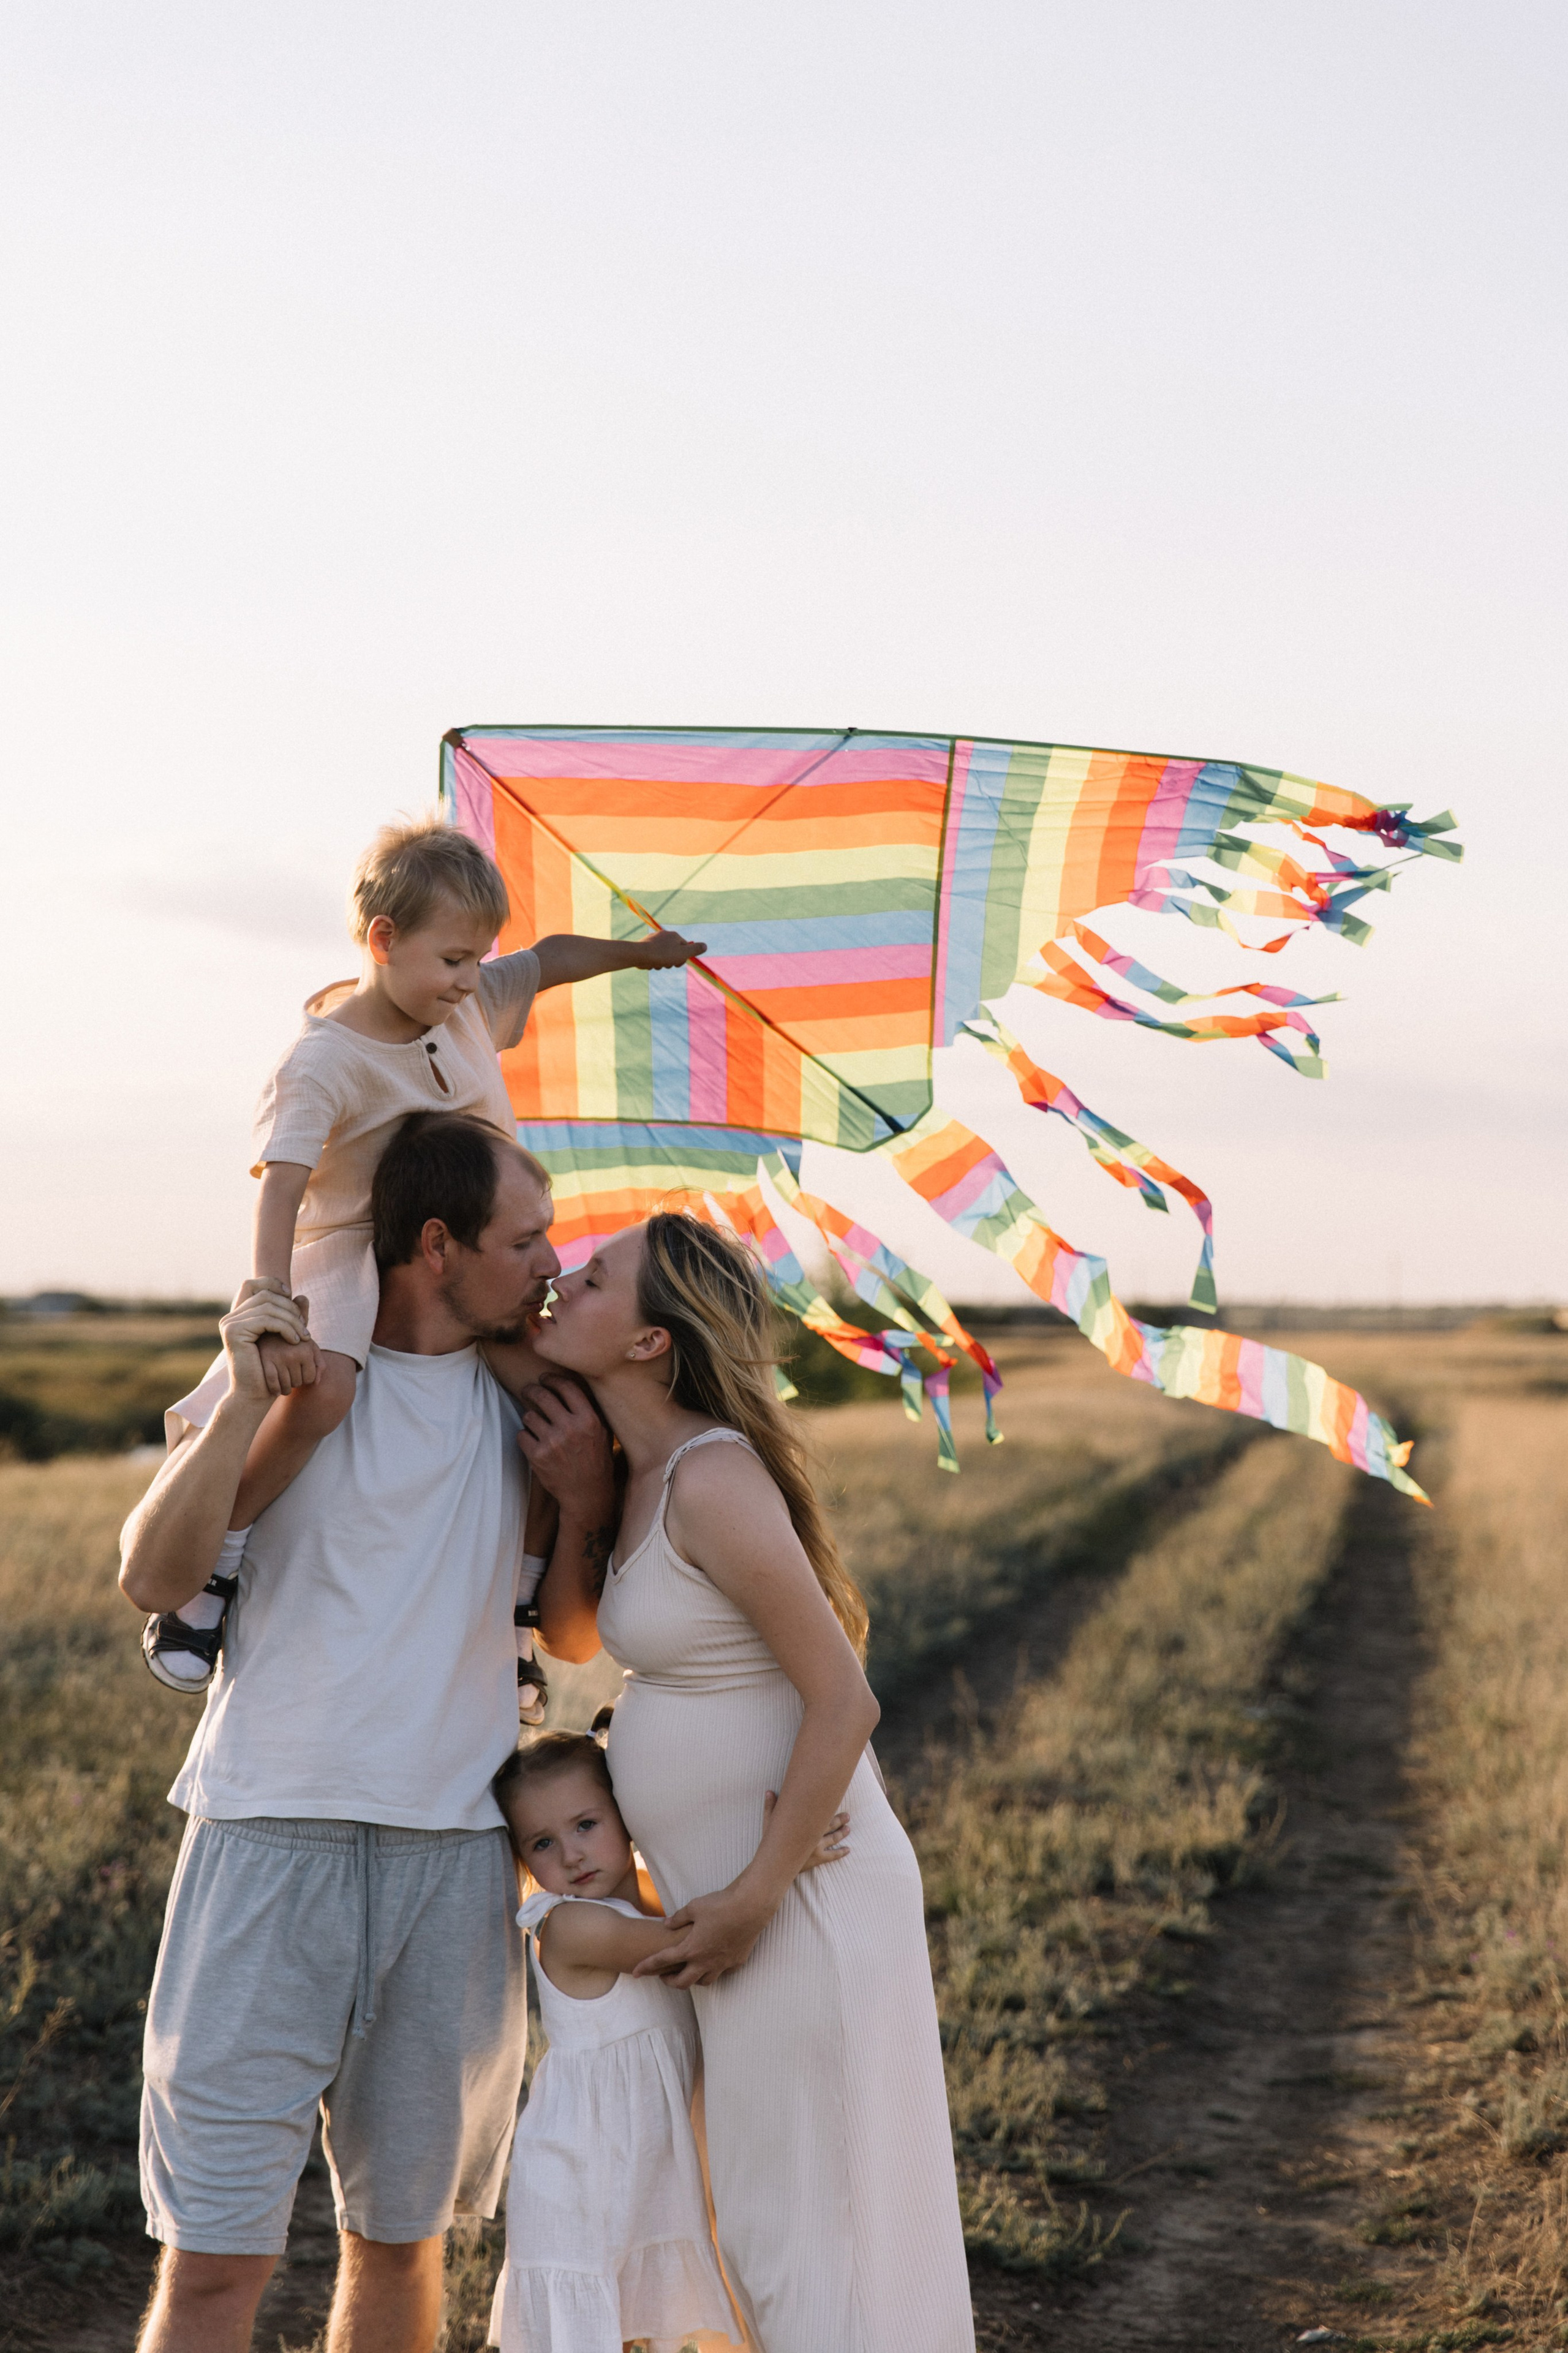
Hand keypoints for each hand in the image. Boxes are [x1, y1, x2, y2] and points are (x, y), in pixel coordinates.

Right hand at [218, 1286, 310, 1409]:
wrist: (254, 1394)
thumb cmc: (271, 1369)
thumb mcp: (284, 1337)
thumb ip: (292, 1317)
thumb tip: (302, 1296)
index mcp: (238, 1316)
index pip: (253, 1285)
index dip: (273, 1284)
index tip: (292, 1298)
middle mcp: (230, 1317)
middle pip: (265, 1295)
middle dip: (290, 1308)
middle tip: (305, 1327)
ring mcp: (230, 1323)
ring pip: (268, 1306)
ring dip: (292, 1320)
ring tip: (304, 1337)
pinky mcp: (234, 1332)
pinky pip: (266, 1319)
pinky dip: (285, 1327)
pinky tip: (296, 1341)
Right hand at [256, 1328, 322, 1397]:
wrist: (270, 1330)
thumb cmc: (293, 1342)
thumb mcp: (310, 1347)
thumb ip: (319, 1364)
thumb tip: (316, 1383)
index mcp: (306, 1351)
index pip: (310, 1379)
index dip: (305, 1378)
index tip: (300, 1373)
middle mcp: (293, 1354)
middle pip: (297, 1383)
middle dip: (295, 1381)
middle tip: (289, 1375)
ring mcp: (278, 1358)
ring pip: (285, 1385)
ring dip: (285, 1388)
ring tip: (283, 1382)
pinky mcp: (264, 1360)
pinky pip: (272, 1383)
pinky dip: (275, 1390)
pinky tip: (275, 1390)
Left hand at [515, 1376, 615, 1519]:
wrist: (586, 1494)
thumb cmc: (596, 1460)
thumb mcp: (602, 1432)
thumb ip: (590, 1410)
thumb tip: (572, 1385)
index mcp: (589, 1420)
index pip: (566, 1387)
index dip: (552, 1379)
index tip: (545, 1378)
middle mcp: (570, 1428)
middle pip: (543, 1396)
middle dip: (532, 1390)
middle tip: (528, 1390)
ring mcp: (552, 1442)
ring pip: (529, 1415)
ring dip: (529, 1417)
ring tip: (534, 1422)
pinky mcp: (538, 1457)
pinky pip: (521, 1435)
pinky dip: (525, 1436)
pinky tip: (532, 1441)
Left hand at [630, 1880, 773, 1987]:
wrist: (751, 1906)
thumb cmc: (721, 1904)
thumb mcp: (694, 1907)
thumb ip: (678, 1918)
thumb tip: (666, 1924)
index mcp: (691, 1948)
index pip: (663, 1961)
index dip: (647, 1967)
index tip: (635, 1972)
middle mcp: (705, 1961)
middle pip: (683, 1983)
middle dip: (669, 1982)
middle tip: (663, 1976)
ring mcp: (722, 1963)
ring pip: (704, 1982)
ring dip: (692, 1979)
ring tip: (688, 1971)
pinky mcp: (737, 1961)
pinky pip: (723, 1972)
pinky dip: (715, 1970)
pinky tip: (714, 1962)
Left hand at [634, 928, 706, 968]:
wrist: (640, 954)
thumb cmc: (663, 954)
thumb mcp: (682, 953)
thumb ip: (694, 950)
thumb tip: (705, 946)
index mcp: (674, 935)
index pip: (685, 947)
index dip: (683, 958)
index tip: (677, 962)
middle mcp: (664, 935)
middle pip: (674, 951)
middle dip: (671, 961)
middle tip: (666, 964)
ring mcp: (654, 939)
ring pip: (663, 955)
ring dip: (662, 963)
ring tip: (657, 964)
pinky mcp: (645, 945)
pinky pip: (654, 955)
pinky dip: (653, 961)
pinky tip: (650, 963)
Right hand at [766, 1790, 849, 1869]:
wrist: (774, 1866)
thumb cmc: (771, 1843)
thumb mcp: (769, 1824)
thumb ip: (770, 1807)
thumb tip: (768, 1791)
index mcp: (805, 1825)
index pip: (821, 1813)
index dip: (830, 1807)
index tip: (837, 1800)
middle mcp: (814, 1835)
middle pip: (830, 1825)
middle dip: (840, 1820)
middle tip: (848, 1816)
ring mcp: (817, 1848)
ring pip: (833, 1838)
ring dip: (842, 1833)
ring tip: (848, 1829)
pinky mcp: (818, 1859)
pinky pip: (833, 1855)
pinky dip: (841, 1852)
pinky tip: (848, 1849)